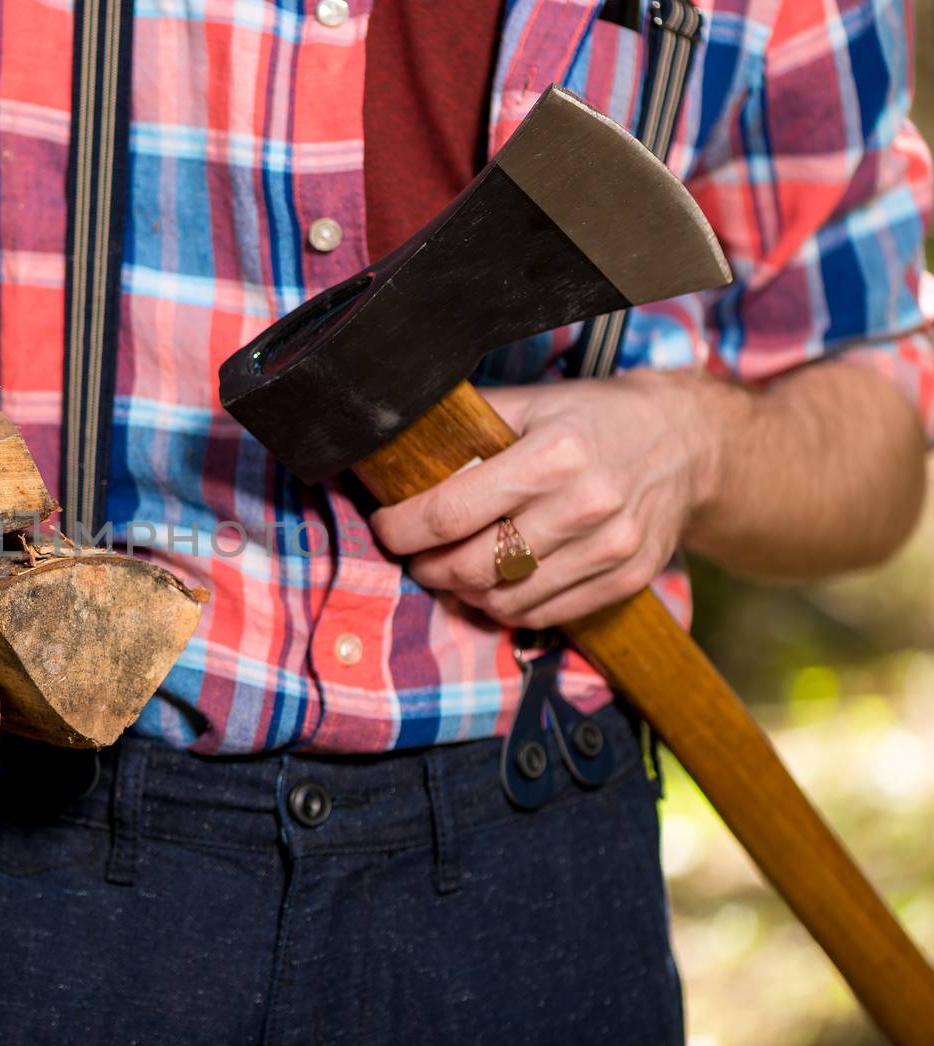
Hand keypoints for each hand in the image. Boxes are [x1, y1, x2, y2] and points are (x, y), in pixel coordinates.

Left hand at [369, 371, 728, 629]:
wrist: (689, 444)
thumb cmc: (598, 419)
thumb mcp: (535, 402)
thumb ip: (471, 425)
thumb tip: (402, 443)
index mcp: (552, 455)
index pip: (448, 513)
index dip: (400, 528)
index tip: (385, 526)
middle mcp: (584, 506)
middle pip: (470, 565)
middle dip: (425, 566)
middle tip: (413, 555)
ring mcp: (610, 548)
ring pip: (504, 599)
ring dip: (463, 592)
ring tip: (450, 571)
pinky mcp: (625, 580)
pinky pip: (543, 614)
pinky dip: (506, 608)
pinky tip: (494, 586)